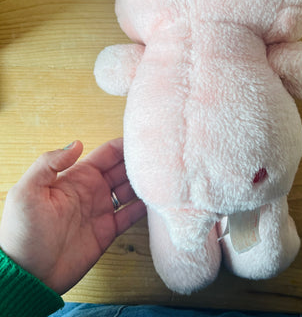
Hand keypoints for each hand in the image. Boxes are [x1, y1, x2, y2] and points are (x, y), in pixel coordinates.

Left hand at [0, 138, 145, 294]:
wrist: (29, 275)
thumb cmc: (22, 233)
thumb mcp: (27, 192)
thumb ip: (50, 163)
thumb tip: (78, 143)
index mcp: (77, 176)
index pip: (107, 154)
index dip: (125, 146)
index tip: (143, 141)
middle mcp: (93, 190)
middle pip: (124, 169)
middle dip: (140, 162)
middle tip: (160, 157)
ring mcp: (102, 210)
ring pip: (131, 190)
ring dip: (145, 183)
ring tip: (164, 177)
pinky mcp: (108, 231)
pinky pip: (131, 215)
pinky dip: (144, 208)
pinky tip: (157, 200)